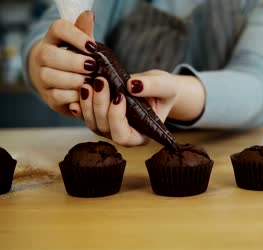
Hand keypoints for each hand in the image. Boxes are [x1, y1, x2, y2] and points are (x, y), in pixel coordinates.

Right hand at [28, 11, 95, 116]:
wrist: (60, 82)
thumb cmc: (75, 59)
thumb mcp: (82, 46)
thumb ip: (85, 32)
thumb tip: (89, 15)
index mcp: (53, 39)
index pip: (59, 29)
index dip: (75, 36)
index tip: (92, 46)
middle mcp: (42, 56)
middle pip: (49, 55)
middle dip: (73, 62)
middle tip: (92, 67)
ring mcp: (41, 76)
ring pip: (50, 76)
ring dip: (73, 80)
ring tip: (89, 81)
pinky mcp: (48, 96)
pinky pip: (56, 96)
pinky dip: (72, 96)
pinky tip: (84, 94)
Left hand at [80, 70, 204, 146]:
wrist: (153, 86)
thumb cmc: (164, 90)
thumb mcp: (166, 86)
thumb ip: (153, 86)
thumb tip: (132, 85)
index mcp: (141, 135)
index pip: (123, 136)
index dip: (117, 119)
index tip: (120, 97)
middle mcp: (123, 134)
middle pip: (104, 128)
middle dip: (100, 105)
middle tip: (102, 82)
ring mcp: (109, 127)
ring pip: (91, 122)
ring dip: (88, 103)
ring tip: (90, 83)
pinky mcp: (99, 116)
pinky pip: (84, 115)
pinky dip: (80, 104)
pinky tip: (79, 92)